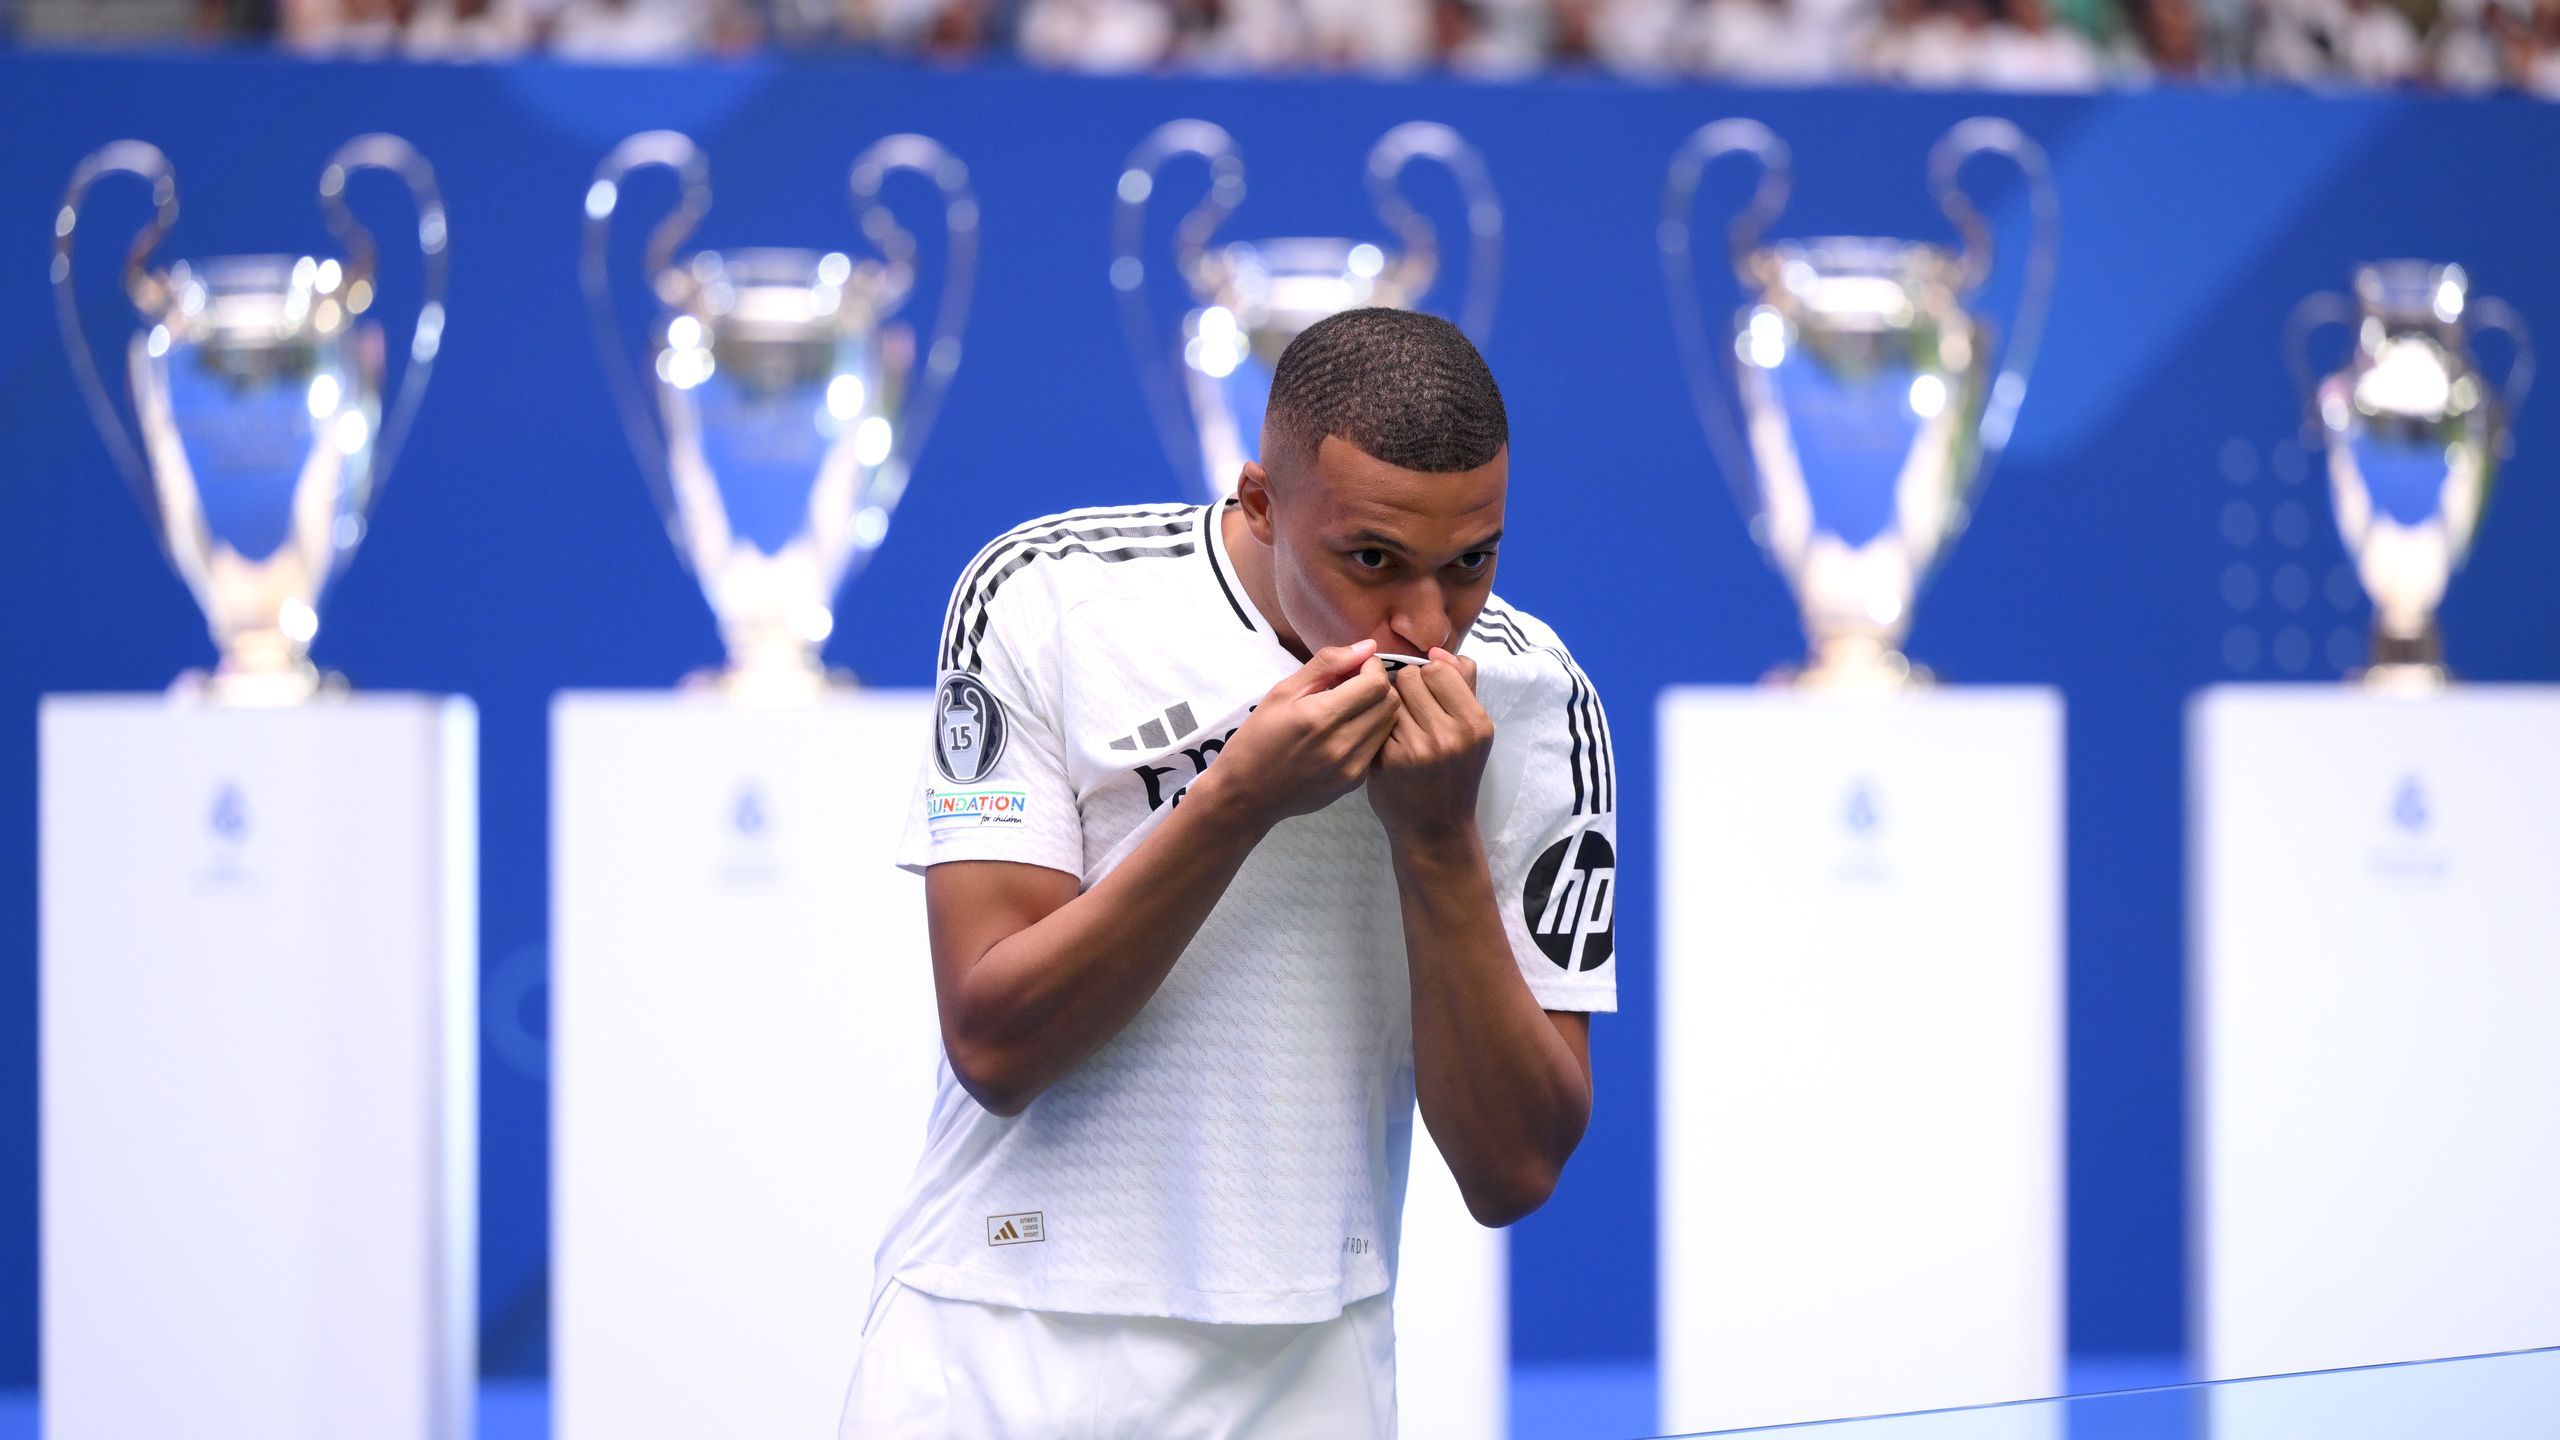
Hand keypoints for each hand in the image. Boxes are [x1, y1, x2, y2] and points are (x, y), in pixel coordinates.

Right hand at [1198, 639, 1402, 827]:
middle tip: (1353, 684)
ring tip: (1349, 707)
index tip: (1355, 666)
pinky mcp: (1354, 782)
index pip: (1375, 683)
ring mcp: (1351, 768)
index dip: (1372, 667)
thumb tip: (1367, 646)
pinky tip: (1345, 730)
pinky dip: (1370, 731)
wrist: (1246, 794)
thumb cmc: (1258, 738)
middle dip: (1377, 685)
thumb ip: (1327, 664)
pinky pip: (1377, 746)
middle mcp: (1342, 745)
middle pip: (1389, 703)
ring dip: (1376, 708)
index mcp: (1320, 717)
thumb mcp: (1282, 692)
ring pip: (1389, 725)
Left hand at [1368, 646, 1492, 843]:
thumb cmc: (1455, 773)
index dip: (1429, 676)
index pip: (1439, 668)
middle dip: (1408, 688)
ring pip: (1389, 696)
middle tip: (1414, 711)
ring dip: (1392, 705)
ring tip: (1402, 726)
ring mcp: (1416, 748)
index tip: (1430, 694)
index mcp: (1475, 722)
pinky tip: (1390, 742)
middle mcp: (1448, 735)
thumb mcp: (1473, 730)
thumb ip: (1463, 684)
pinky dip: (1379, 725)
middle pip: (1410, 677)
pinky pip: (1376, 719)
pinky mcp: (1387, 759)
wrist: (1435, 827)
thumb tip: (1439, 651)